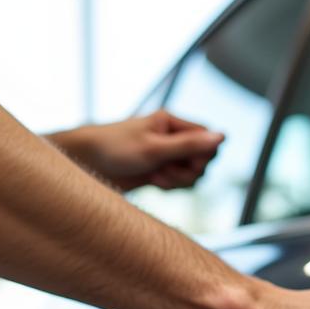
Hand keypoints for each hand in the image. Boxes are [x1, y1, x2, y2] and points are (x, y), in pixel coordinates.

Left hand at [51, 110, 223, 190]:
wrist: (87, 164)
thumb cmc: (115, 148)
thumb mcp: (155, 148)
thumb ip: (190, 145)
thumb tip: (222, 137)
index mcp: (172, 122)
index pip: (207, 137)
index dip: (205, 153)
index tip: (189, 162)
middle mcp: (172, 138)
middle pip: (203, 159)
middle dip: (190, 170)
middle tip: (167, 170)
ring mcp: (166, 156)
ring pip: (193, 174)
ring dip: (178, 181)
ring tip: (156, 176)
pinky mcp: (159, 172)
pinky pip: (179, 184)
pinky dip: (170, 186)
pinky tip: (152, 182)